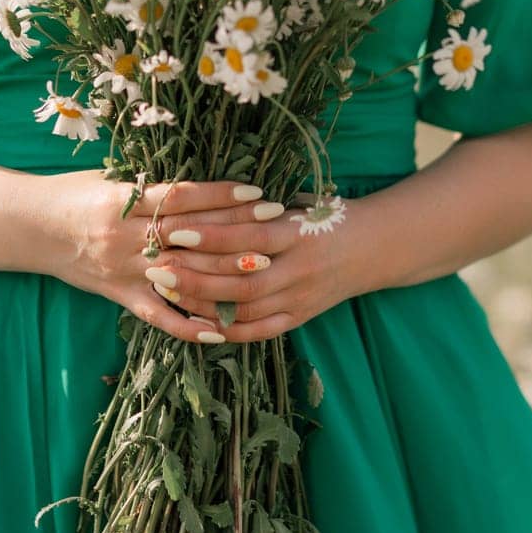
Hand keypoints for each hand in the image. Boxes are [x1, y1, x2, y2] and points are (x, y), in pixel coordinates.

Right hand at [40, 170, 292, 343]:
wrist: (30, 227)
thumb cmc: (75, 193)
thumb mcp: (111, 178)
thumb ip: (153, 185)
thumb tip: (207, 181)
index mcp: (123, 201)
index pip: (182, 198)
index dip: (222, 195)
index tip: (258, 192)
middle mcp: (124, 237)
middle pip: (190, 236)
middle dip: (236, 231)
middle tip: (277, 225)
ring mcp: (122, 271)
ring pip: (181, 276)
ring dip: (224, 275)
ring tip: (264, 269)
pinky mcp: (118, 297)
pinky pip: (159, 317)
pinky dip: (190, 325)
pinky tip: (224, 330)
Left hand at [139, 187, 371, 342]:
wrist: (375, 246)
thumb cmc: (329, 215)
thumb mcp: (300, 203)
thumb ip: (259, 209)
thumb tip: (202, 202)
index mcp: (300, 233)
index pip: (249, 236)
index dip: (212, 236)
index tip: (176, 230)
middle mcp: (301, 269)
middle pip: (241, 279)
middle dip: (195, 275)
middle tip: (156, 265)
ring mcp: (301, 298)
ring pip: (245, 308)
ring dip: (202, 302)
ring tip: (167, 291)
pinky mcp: (300, 317)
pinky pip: (259, 330)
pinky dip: (227, 329)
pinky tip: (197, 321)